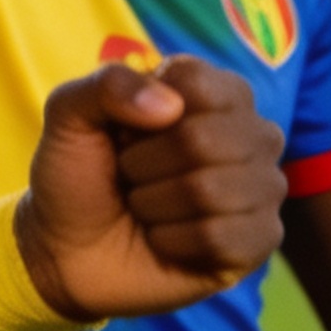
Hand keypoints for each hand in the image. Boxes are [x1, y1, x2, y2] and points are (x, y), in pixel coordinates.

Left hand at [15, 57, 285, 321]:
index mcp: (210, 91)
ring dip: (154, 204)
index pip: (196, 82)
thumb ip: (105, 86)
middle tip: (129, 176)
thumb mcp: (69, 116)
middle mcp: (248, 132)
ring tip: (144, 206)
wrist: (68, 247)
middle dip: (143, 164)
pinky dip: (172, 240)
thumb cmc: (77, 173)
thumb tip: (170, 105)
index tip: (123, 132)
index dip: (141, 112)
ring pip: (213, 190)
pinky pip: (222, 237)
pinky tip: (163, 239)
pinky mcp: (260, 239)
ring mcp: (262, 186)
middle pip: (203, 138)